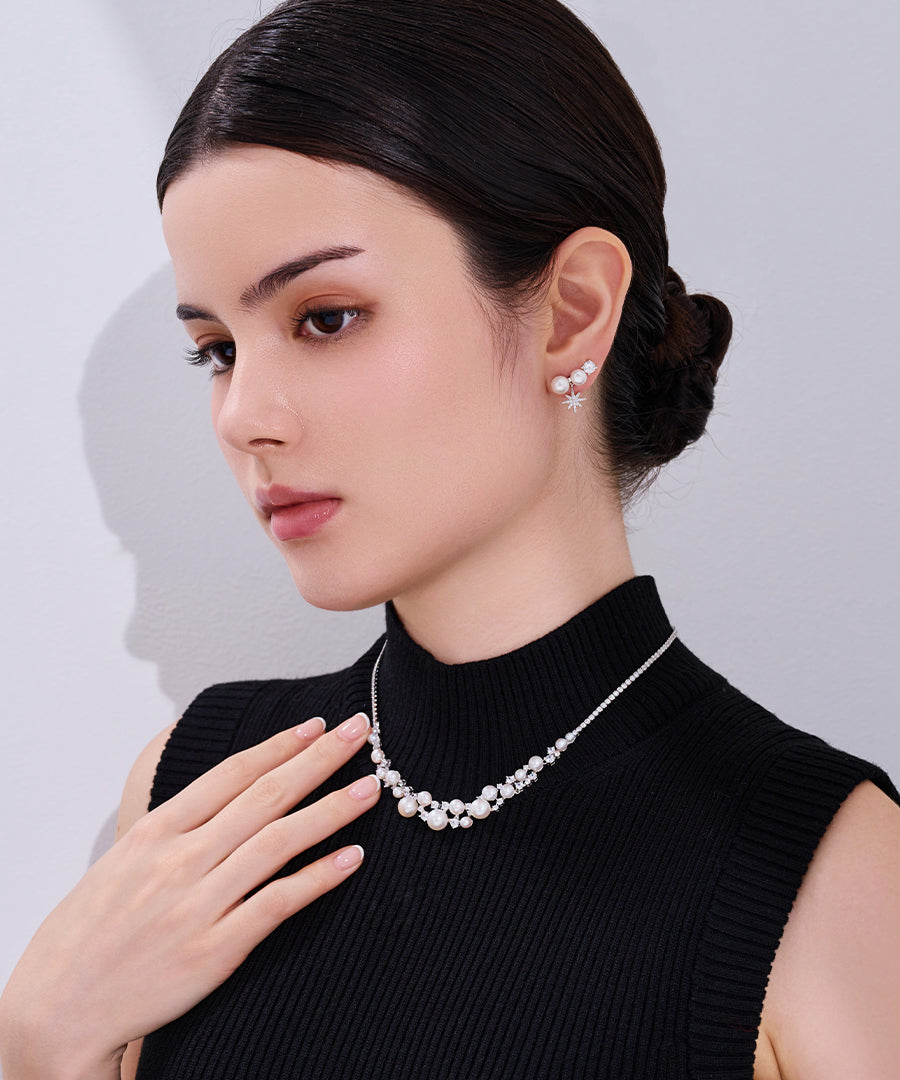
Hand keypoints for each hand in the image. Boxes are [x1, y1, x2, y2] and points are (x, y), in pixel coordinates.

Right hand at [0, 712, 378, 1079]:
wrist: (57, 1009)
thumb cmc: (89, 933)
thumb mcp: (122, 860)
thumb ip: (174, 825)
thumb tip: (223, 790)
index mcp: (156, 832)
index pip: (231, 774)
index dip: (280, 746)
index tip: (317, 725)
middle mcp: (180, 860)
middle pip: (264, 796)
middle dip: (319, 760)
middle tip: (360, 732)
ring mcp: (199, 904)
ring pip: (279, 842)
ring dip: (332, 810)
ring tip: (371, 787)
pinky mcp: (215, 951)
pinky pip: (278, 904)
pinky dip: (318, 877)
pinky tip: (352, 858)